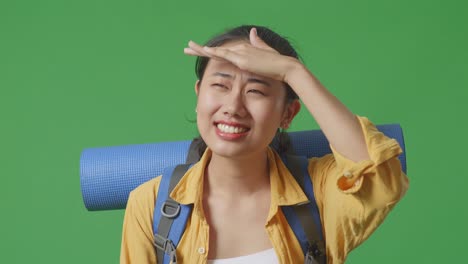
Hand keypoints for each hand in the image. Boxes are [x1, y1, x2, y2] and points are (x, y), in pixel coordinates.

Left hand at [184, 28, 298, 81]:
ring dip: (201, 50)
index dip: (211, 51)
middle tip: (187, 48)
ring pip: (216, 51)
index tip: (200, 50)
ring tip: (187, 48)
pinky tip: (204, 50)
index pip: (223, 51)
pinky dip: (214, 52)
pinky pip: (225, 55)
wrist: (285, 67)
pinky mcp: (243, 60)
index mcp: (244, 51)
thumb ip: (257, 43)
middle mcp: (240, 50)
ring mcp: (241, 54)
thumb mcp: (265, 53)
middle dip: (200, 49)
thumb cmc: (277, 65)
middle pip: (216, 50)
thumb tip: (253, 32)